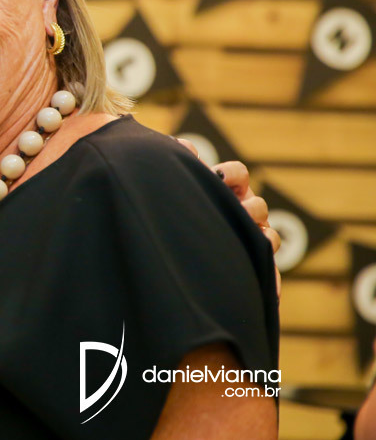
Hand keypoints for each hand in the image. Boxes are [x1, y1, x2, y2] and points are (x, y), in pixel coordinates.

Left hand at [175, 139, 281, 298]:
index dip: (231, 173)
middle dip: (249, 208)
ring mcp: (250, 237)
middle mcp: (243, 211)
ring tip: (253, 241)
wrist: (168, 246)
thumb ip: (181, 162)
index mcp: (226, 188)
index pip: (238, 173)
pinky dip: (270, 280)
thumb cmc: (176, 205)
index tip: (216, 176)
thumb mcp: (177, 184)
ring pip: (269, 236)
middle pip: (258, 206)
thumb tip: (184, 147)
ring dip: (262, 238)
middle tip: (236, 212)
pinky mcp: (252, 263)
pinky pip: (268, 272)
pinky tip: (269, 293)